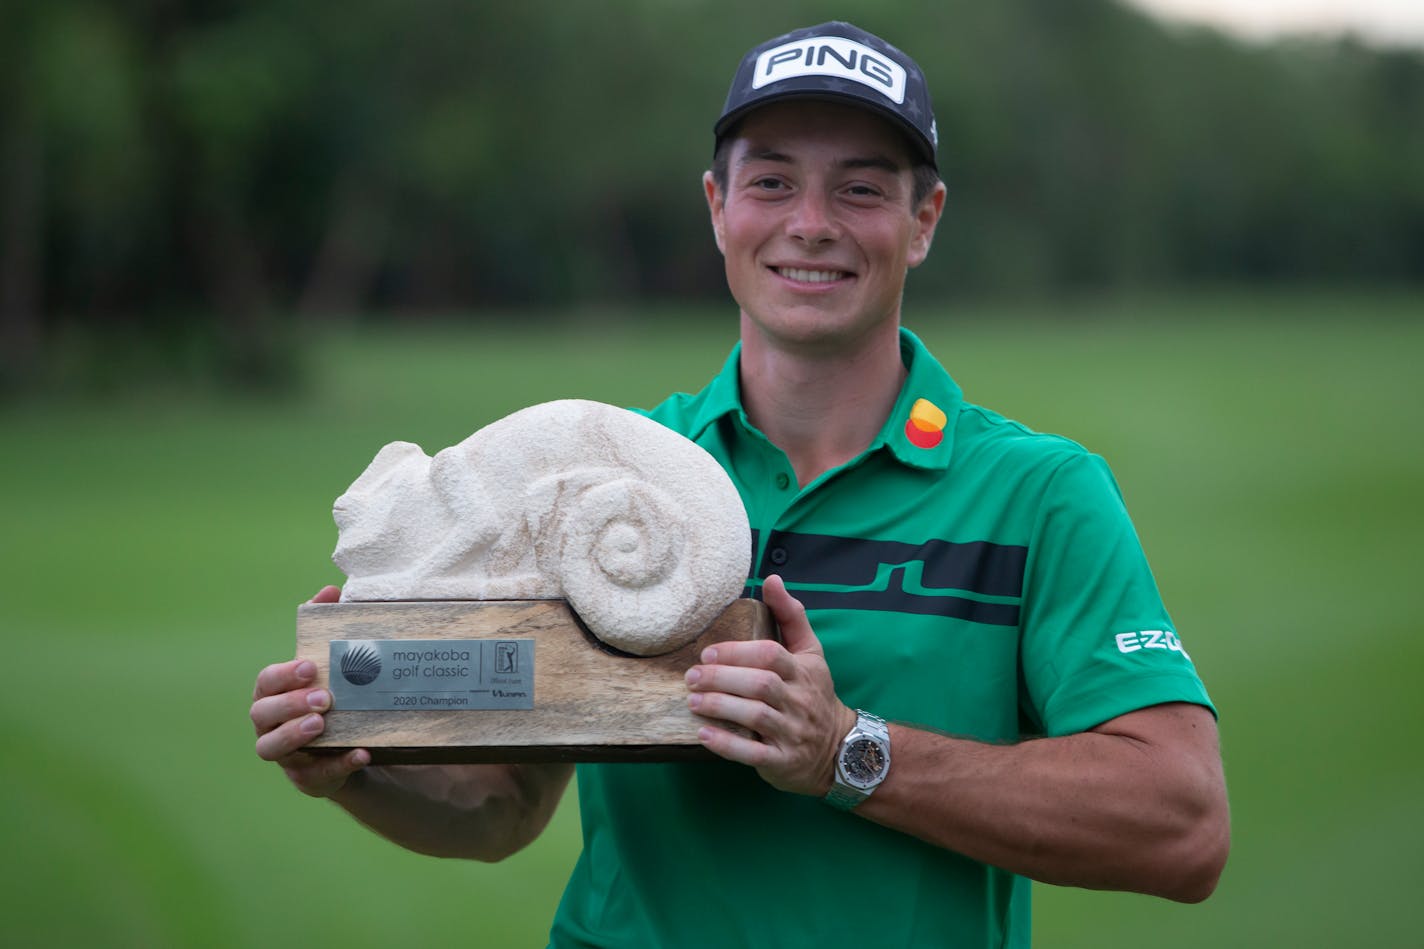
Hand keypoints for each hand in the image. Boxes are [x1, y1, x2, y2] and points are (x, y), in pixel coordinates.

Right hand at [250, 585, 368, 796]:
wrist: (347, 742)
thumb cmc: (330, 695)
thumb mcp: (328, 664)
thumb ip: (324, 625)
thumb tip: (331, 589)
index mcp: (272, 693)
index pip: (265, 682)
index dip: (283, 675)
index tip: (309, 666)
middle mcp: (268, 724)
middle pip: (262, 715)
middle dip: (289, 705)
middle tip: (323, 698)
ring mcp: (285, 754)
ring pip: (271, 748)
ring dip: (295, 735)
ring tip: (322, 725)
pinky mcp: (306, 778)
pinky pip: (316, 775)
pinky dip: (338, 765)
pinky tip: (361, 753)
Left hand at [685, 574, 855, 795]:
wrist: (839, 748)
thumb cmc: (814, 693)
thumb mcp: (810, 652)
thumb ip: (790, 616)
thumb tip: (771, 579)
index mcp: (802, 672)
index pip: (771, 656)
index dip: (737, 652)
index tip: (707, 653)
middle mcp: (799, 701)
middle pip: (760, 685)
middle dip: (722, 679)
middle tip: (691, 676)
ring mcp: (792, 733)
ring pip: (756, 716)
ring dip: (720, 707)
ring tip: (692, 701)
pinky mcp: (783, 761)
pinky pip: (754, 753)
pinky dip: (727, 744)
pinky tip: (703, 734)